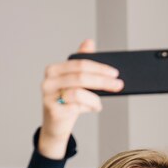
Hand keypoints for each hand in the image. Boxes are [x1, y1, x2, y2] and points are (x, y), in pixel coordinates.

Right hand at [38, 38, 123, 158]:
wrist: (56, 125)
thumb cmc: (68, 102)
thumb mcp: (75, 82)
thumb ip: (81, 63)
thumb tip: (89, 41)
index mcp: (55, 70)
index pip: (80, 64)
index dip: (100, 68)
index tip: (115, 73)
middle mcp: (49, 81)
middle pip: (81, 77)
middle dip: (103, 81)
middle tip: (119, 85)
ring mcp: (49, 96)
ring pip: (79, 93)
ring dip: (95, 99)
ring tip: (99, 104)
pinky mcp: (53, 111)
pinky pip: (77, 107)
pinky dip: (89, 107)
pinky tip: (93, 108)